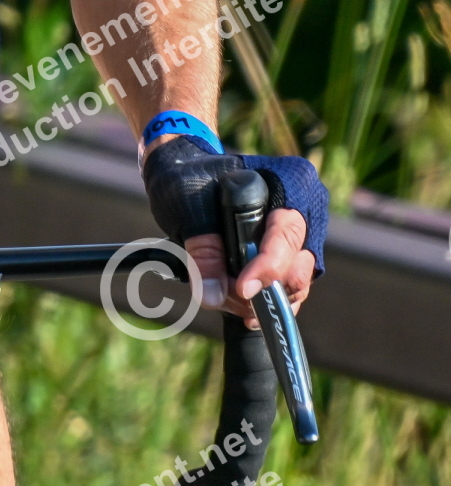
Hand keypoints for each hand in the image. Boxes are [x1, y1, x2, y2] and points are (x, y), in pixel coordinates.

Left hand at [142, 135, 327, 326]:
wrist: (183, 175)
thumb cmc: (189, 178)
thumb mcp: (188, 204)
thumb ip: (203, 247)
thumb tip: (213, 296)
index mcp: (289, 184)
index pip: (287, 233)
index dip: (268, 266)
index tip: (243, 288)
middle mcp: (302, 214)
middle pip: (297, 268)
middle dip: (262, 289)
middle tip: (224, 293)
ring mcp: (296, 241)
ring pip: (292, 287)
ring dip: (258, 301)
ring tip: (222, 295)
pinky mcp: (285, 262)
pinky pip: (284, 294)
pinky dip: (262, 306)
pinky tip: (241, 311)